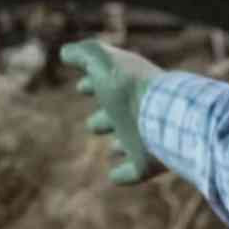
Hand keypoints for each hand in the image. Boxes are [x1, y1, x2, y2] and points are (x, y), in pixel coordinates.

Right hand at [58, 40, 166, 185]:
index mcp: (127, 86)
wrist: (162, 117)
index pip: (109, 83)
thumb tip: (66, 52)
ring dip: (120, 144)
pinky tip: (114, 176)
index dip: (93, 83)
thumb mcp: (102, 62)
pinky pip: (135, 170)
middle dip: (105, 117)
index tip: (81, 87)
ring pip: (132, 140)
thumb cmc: (129, 87)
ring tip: (111, 149)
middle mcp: (138, 111)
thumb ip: (84, 54)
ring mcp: (145, 138)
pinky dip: (123, 174)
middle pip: (121, 114)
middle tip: (92, 125)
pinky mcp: (147, 163)